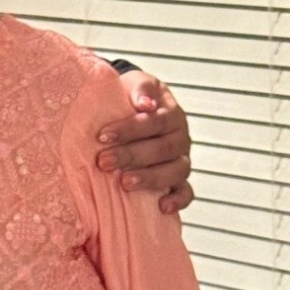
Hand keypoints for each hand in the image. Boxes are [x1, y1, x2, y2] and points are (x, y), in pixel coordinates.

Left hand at [97, 72, 193, 213]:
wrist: (136, 108)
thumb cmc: (131, 98)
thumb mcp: (135, 83)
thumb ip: (141, 87)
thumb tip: (145, 102)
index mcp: (170, 114)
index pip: (154, 121)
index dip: (129, 129)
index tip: (102, 136)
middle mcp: (179, 138)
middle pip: (162, 149)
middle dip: (131, 156)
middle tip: (103, 161)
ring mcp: (181, 159)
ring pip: (175, 172)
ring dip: (150, 178)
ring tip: (124, 182)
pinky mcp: (179, 180)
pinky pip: (186, 192)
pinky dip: (178, 200)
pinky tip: (162, 206)